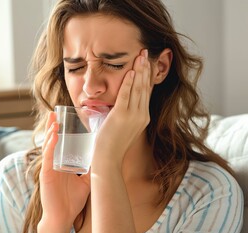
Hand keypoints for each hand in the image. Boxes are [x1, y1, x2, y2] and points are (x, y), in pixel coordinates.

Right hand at [38, 111, 90, 229]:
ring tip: (54, 119)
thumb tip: (101, 158)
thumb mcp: (85, 181)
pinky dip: (50, 145)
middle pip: (52, 140)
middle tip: (55, 111)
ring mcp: (49, 167)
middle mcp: (53, 163)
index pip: (59, 143)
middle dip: (52, 125)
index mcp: (61, 163)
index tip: (63, 117)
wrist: (64, 217)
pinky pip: (48, 156)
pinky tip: (54, 135)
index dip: (60, 130)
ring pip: (48, 145)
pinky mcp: (46, 174)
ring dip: (51, 131)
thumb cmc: (72, 200)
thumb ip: (90, 169)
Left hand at [93, 49, 150, 167]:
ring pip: (138, 88)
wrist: (108, 158)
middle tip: (146, 52)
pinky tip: (132, 70)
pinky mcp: (121, 116)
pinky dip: (129, 82)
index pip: (147, 92)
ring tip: (141, 55)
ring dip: (140, 70)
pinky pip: (126, 95)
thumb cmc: (112, 143)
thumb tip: (120, 101)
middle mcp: (142, 115)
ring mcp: (133, 116)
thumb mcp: (124, 126)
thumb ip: (125, 113)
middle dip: (146, 68)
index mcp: (143, 117)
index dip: (148, 75)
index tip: (148, 62)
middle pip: (146, 87)